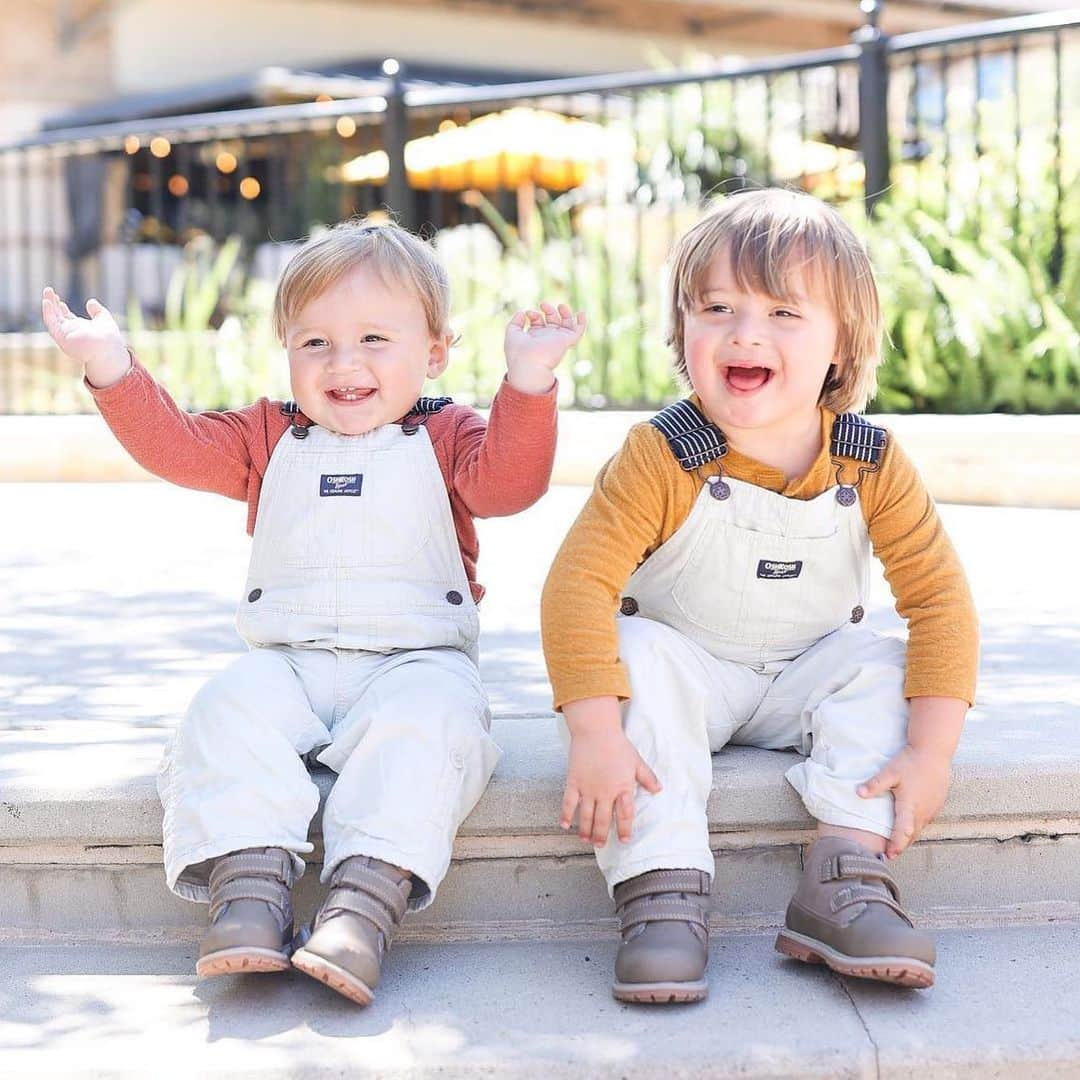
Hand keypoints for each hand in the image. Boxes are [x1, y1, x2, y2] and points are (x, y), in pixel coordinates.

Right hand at [41, 287, 130, 387]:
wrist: (109, 349)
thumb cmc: (109, 338)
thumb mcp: (104, 319)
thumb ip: (97, 311)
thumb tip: (90, 301)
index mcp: (79, 329)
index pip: (66, 318)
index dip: (60, 308)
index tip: (57, 298)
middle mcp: (71, 333)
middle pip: (57, 317)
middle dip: (52, 304)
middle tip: (49, 290)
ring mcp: (65, 336)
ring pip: (52, 319)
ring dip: (48, 305)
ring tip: (47, 291)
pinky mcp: (61, 338)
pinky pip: (52, 324)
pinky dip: (48, 313)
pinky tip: (46, 302)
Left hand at [504, 301, 585, 394]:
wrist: (528, 362)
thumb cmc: (518, 351)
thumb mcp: (512, 333)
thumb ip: (515, 322)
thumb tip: (522, 312)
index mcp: (535, 338)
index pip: (538, 323)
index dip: (534, 315)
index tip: (528, 313)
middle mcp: (547, 339)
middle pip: (552, 322)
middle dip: (549, 311)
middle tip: (543, 305)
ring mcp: (557, 340)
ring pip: (566, 325)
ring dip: (565, 313)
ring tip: (561, 306)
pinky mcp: (565, 341)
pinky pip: (578, 333)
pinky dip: (582, 323)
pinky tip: (582, 313)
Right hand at [560, 728, 660, 846]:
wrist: (596, 730)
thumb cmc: (617, 745)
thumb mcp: (636, 761)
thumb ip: (647, 777)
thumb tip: (658, 789)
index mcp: (622, 788)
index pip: (625, 815)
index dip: (625, 829)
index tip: (625, 840)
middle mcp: (605, 792)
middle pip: (603, 820)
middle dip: (602, 835)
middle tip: (600, 845)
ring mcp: (588, 788)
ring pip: (586, 816)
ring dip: (586, 830)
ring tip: (586, 840)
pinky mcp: (574, 782)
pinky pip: (569, 803)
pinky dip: (566, 815)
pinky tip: (565, 825)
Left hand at [858, 744, 951, 858]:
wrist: (934, 752)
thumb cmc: (911, 762)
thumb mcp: (890, 772)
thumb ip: (875, 784)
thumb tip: (858, 794)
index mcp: (910, 806)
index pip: (903, 832)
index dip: (896, 846)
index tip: (888, 855)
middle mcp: (923, 812)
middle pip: (912, 835)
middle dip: (901, 845)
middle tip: (889, 855)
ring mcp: (932, 809)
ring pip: (920, 829)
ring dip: (909, 837)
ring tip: (898, 843)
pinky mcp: (937, 804)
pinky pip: (926, 821)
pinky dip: (916, 827)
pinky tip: (910, 826)